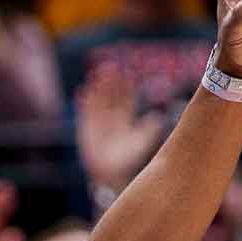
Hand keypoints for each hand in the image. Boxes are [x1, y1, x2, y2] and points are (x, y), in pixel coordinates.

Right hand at [75, 64, 164, 194]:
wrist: (110, 173)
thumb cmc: (128, 159)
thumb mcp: (140, 142)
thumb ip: (148, 129)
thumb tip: (158, 117)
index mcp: (126, 119)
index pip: (126, 98)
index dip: (126, 86)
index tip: (128, 73)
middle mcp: (112, 118)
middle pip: (111, 95)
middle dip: (111, 82)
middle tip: (112, 67)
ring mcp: (99, 122)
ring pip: (98, 100)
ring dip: (98, 87)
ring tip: (98, 73)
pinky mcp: (86, 128)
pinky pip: (85, 112)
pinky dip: (83, 102)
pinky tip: (82, 90)